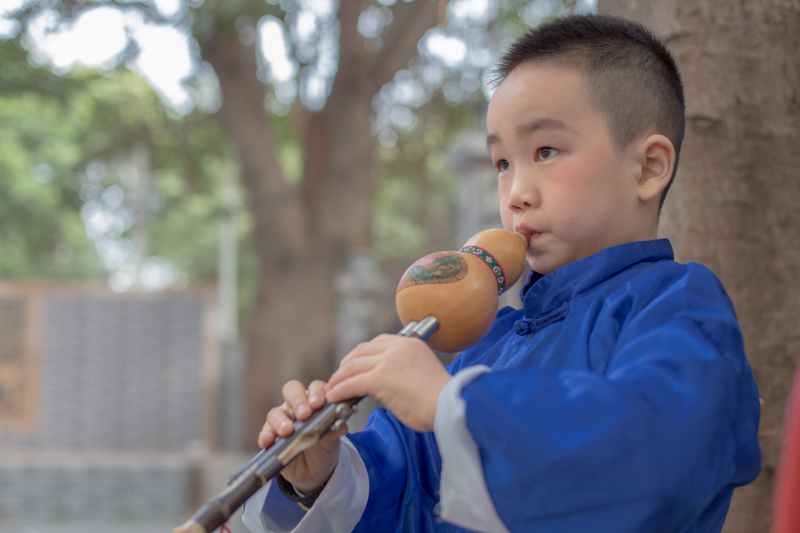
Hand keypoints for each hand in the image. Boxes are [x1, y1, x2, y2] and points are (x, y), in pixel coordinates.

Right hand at [257, 379, 345, 493]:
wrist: (314, 471)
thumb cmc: (324, 447)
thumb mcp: (332, 439)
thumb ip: (334, 430)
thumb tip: (341, 426)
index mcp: (314, 401)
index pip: (315, 388)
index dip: (317, 392)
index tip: (319, 403)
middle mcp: (296, 406)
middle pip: (291, 391)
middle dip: (297, 400)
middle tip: (304, 414)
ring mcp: (282, 420)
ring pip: (275, 412)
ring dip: (281, 420)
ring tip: (287, 431)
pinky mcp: (271, 437)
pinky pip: (265, 433)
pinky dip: (266, 436)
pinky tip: (268, 442)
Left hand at [325, 334, 451, 431]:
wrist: (450, 406)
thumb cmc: (441, 399)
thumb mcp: (423, 373)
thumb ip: (405, 369)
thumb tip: (389, 382)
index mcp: (409, 343)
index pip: (376, 343)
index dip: (359, 355)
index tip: (351, 366)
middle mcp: (397, 347)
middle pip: (361, 352)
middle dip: (346, 366)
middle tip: (337, 379)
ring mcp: (388, 361)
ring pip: (353, 366)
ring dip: (339, 379)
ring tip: (331, 390)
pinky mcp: (381, 377)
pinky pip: (352, 382)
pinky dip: (340, 390)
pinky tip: (334, 398)